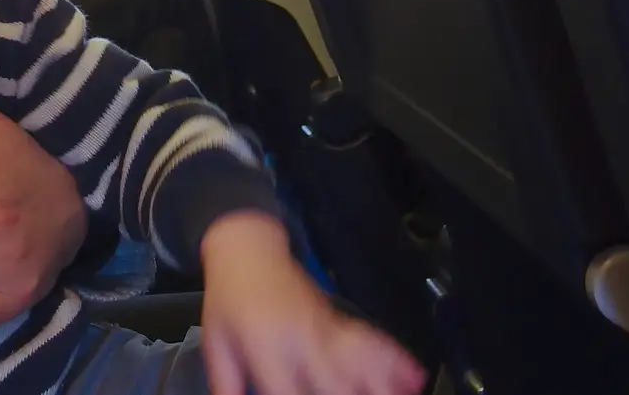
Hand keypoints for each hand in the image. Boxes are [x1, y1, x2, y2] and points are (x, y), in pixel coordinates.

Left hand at [199, 213, 425, 394]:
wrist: (247, 249)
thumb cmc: (228, 297)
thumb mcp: (216, 339)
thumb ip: (226, 380)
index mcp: (264, 344)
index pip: (287, 390)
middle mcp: (300, 336)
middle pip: (333, 380)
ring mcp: (323, 325)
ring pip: (359, 359)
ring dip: (382, 380)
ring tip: (405, 394)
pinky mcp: (336, 319)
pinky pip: (368, 339)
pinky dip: (392, 357)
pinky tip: (412, 374)